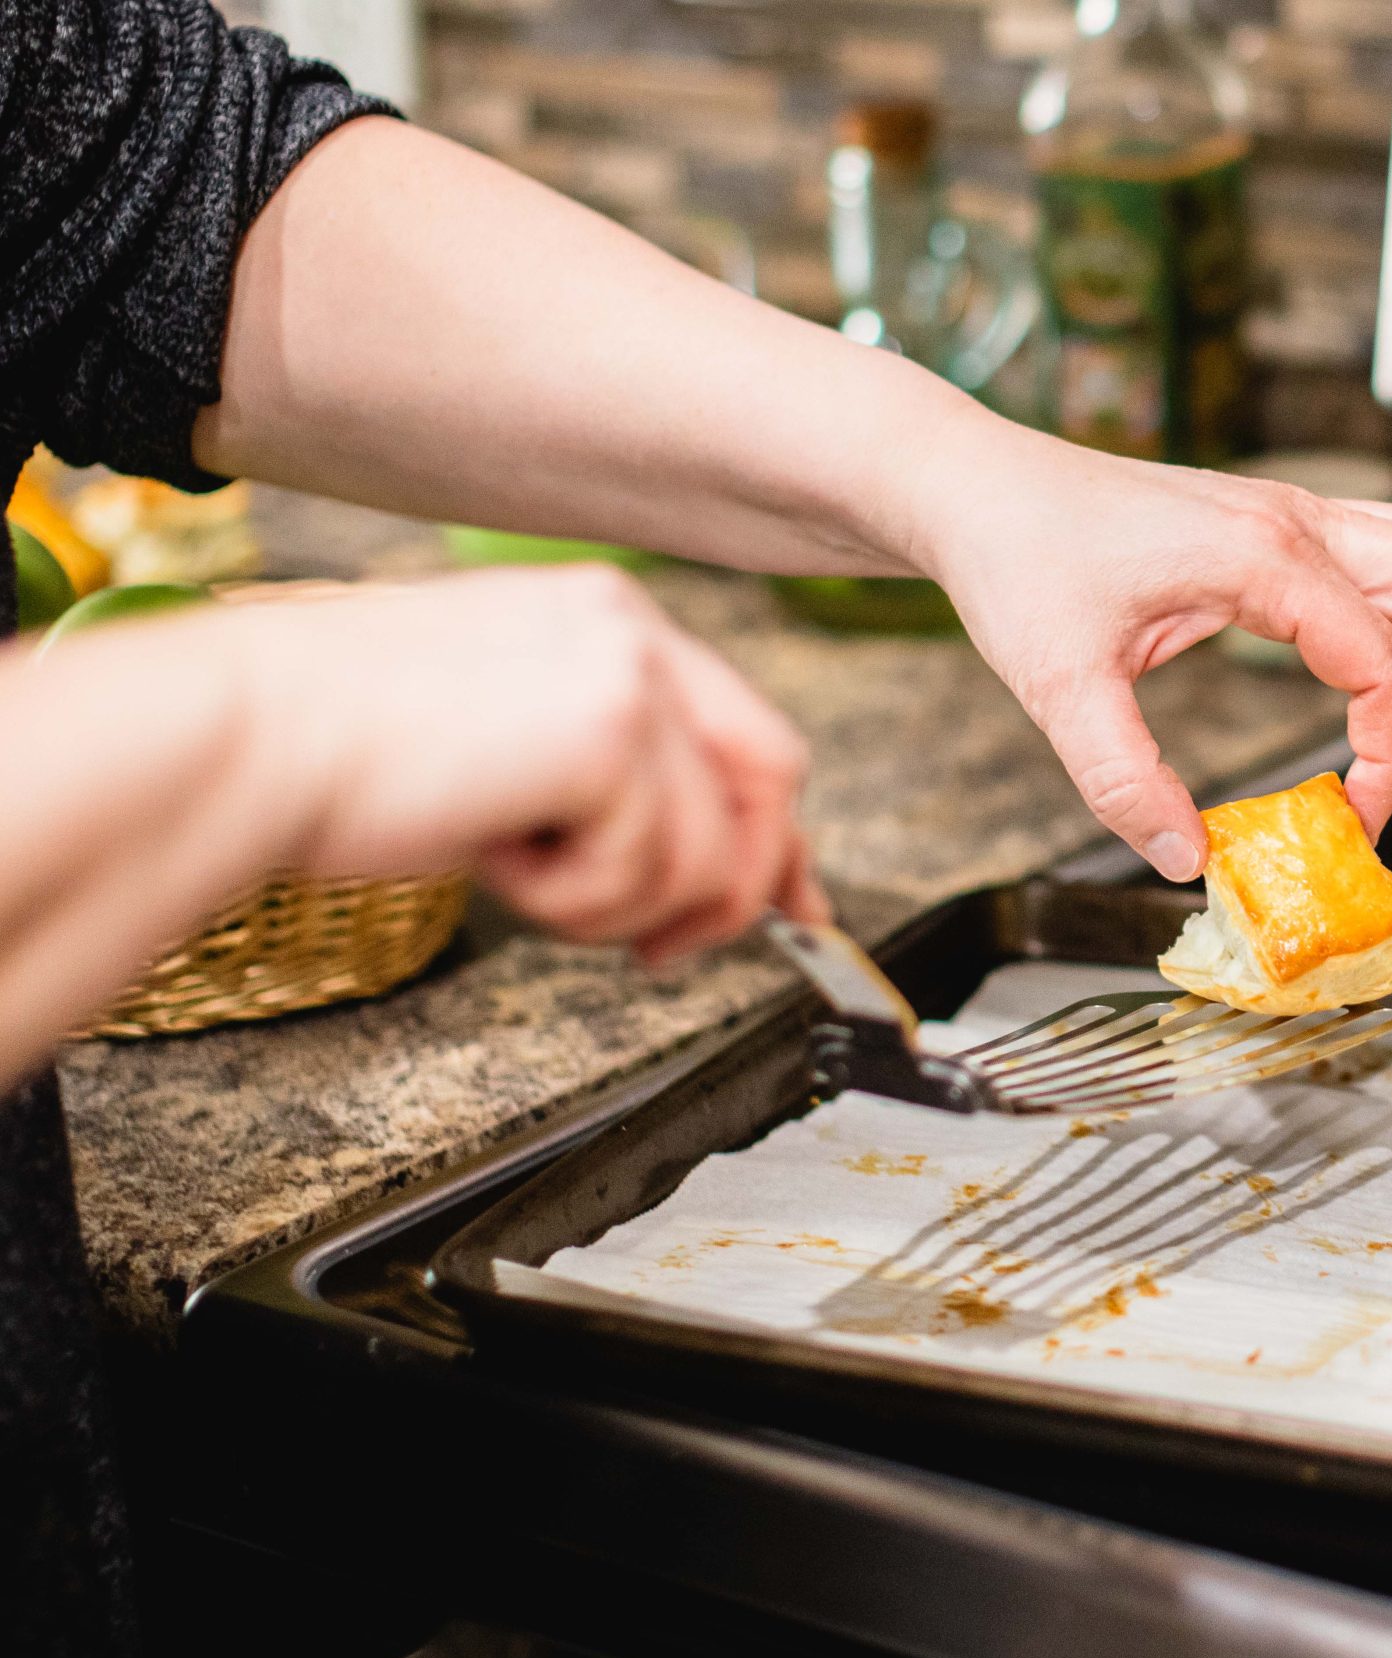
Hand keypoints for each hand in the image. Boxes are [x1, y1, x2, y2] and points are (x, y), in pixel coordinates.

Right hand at [232, 568, 827, 958]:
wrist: (246, 738)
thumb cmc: (341, 752)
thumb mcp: (513, 754)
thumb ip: (620, 787)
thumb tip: (709, 868)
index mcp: (608, 621)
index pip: (751, 736)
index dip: (777, 838)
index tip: (792, 907)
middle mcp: (631, 630)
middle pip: (770, 784)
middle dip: (732, 889)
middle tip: (658, 949)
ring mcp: (627, 674)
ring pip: (709, 853)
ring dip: (616, 906)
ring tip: (519, 878)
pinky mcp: (607, 732)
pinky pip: (650, 872)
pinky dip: (573, 902)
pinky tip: (499, 860)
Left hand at [909, 421, 1391, 880]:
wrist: (973, 486)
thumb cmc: (1014, 557)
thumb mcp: (1060, 687)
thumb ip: (1124, 780)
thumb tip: (1184, 859)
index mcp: (1262, 557)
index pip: (1384, 666)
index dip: (1388, 756)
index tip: (1353, 818)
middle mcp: (1295, 523)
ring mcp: (1291, 513)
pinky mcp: (1274, 523)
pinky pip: (1386, 555)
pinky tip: (1372, 679)